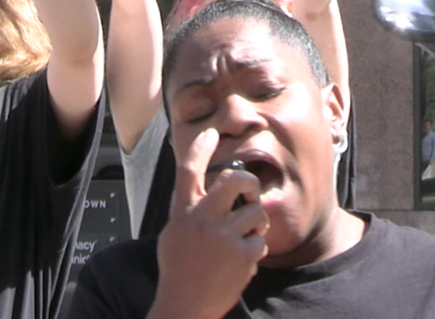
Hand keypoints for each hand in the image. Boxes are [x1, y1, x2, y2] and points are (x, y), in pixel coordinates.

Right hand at [151, 129, 268, 318]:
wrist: (185, 307)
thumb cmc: (178, 270)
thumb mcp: (173, 234)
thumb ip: (188, 211)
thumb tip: (203, 191)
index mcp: (183, 213)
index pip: (189, 169)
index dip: (201, 147)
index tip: (211, 134)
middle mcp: (202, 220)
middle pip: (234, 179)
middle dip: (249, 182)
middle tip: (250, 194)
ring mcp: (223, 237)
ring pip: (256, 211)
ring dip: (256, 223)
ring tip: (246, 237)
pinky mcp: (242, 255)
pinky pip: (261, 240)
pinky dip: (256, 250)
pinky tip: (242, 261)